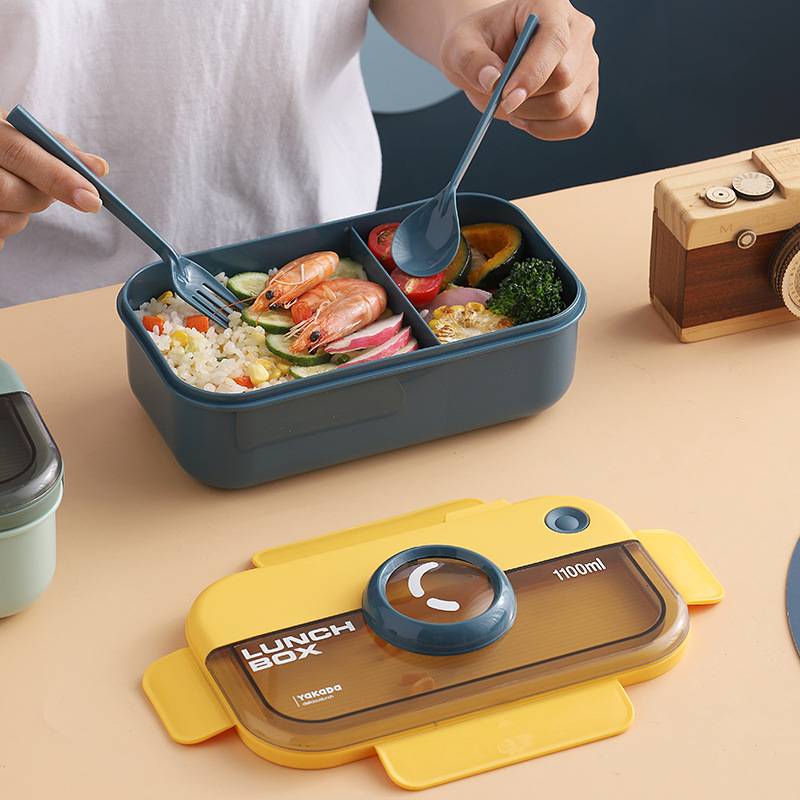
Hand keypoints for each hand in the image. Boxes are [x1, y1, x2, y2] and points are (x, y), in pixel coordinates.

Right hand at [0, 109, 106, 251]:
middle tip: (41, 189)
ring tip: (10, 191)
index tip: (92, 199)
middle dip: (39, 196)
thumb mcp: (19, 133)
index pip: (20, 154)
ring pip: (7, 221)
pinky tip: (0, 206)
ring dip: (21, 214)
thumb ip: (57, 148)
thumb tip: (99, 169)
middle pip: (12, 191)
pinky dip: (7, 226)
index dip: (59, 178)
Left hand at [438, 0, 598, 139]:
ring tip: (510, 106)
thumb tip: (492, 80)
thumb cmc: (478, 44)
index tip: (505, 98)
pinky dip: (548, 131)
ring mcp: (587, 64)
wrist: (490, 56)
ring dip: (533, 117)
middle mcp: (577, 32)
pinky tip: (527, 120)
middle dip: (526, 100)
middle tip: (499, 101)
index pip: (555, 41)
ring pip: (569, 106)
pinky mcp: (586, 93)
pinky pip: (579, 123)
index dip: (532, 74)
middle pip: (564, 78)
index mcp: (549, 6)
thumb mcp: (460, 45)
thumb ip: (471, 59)